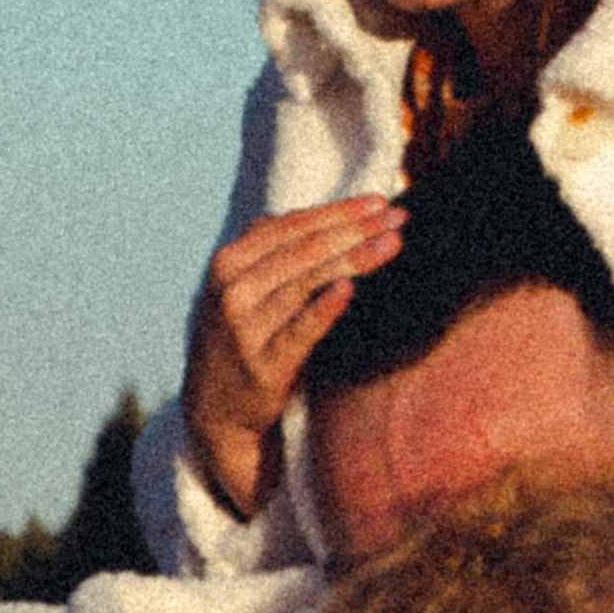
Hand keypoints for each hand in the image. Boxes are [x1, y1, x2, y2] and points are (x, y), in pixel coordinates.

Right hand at [183, 197, 402, 519]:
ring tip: (391, 243)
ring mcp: (245, 329)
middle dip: (355, 229)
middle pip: (304, 249)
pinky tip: (348, 289)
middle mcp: (232, 291)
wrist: (215, 411)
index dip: (338, 211)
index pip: (292, 226)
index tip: (380, 201)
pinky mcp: (264, 366)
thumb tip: (317, 215)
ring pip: (305, 284)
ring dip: (354, 259)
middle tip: (398, 216)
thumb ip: (271, 252)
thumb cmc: (241, 340)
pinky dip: (322, 309)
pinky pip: (299, 331)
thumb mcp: (241, 289)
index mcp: (228, 263)